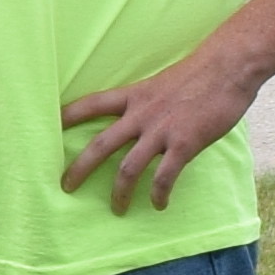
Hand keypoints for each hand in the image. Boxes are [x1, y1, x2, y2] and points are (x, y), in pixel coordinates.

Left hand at [59, 43, 257, 211]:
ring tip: (117, 208)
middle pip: (100, 146)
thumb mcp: (161, 82)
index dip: (66, 116)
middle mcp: (141, 114)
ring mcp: (161, 130)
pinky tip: (158, 204)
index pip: (90, 105)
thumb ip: (145, 102)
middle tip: (65, 187)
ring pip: (128, 169)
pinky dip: (159, 194)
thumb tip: (138, 119)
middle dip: (79, 169)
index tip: (46, 128)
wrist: (228, 67)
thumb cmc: (199, 73)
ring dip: (119, 193)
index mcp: (133, 96)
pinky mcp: (184, 144)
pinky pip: (164, 177)